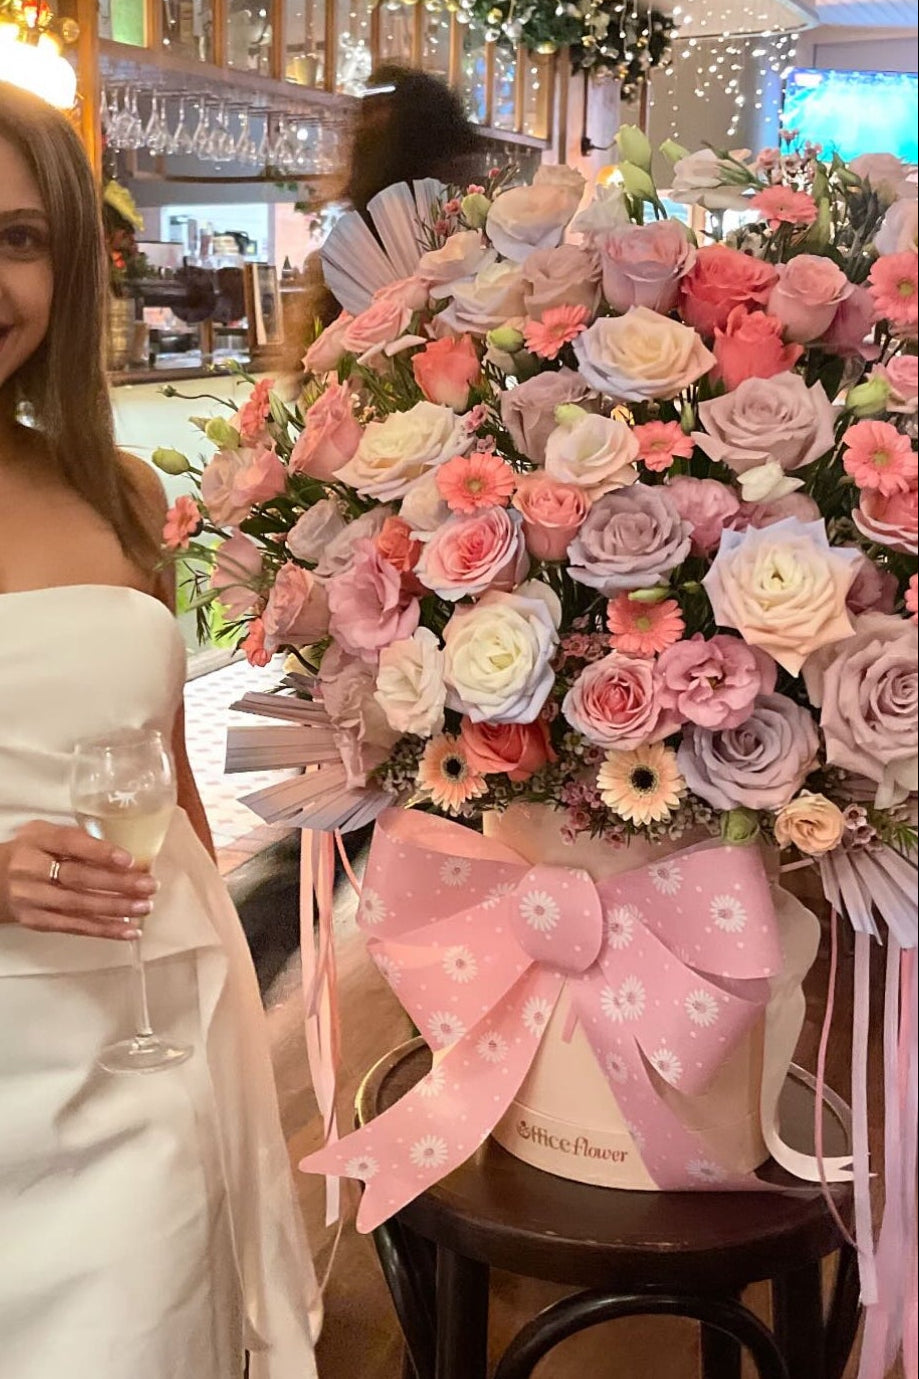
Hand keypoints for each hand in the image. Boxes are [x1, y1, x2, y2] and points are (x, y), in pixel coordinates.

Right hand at [0, 821, 158, 940]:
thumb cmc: (32, 853)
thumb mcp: (45, 835)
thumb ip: (76, 838)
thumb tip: (122, 851)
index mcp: (37, 840)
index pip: (69, 843)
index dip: (100, 852)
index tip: (130, 860)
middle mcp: (31, 869)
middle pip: (78, 877)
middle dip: (117, 883)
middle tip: (149, 885)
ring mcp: (33, 899)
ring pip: (79, 906)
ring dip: (116, 909)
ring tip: (144, 907)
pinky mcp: (38, 922)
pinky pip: (75, 927)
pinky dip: (105, 930)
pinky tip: (129, 931)